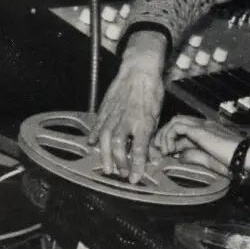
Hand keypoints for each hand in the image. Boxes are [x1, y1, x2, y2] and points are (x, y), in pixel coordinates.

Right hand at [90, 33, 166, 182]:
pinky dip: (94, 136)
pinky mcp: (105, 108)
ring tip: (107, 168)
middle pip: (120, 146)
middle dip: (120, 163)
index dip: (137, 166)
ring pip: (106, 138)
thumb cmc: (151, 90)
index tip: (135, 179)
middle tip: (122, 174)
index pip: (140, 149)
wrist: (139, 69)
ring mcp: (114, 114)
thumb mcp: (157, 114)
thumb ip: (151, 136)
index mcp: (144, 122)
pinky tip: (92, 144)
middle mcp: (127, 120)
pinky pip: (98, 125)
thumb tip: (151, 155)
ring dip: (106, 155)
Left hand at [152, 115, 243, 174]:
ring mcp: (202, 125)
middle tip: (159, 150)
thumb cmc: (233, 161)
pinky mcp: (200, 129)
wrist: (244, 157)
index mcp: (206, 132)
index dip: (171, 141)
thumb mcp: (209, 161)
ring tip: (162, 149)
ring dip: (165, 134)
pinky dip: (169, 136)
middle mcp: (203, 125)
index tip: (166, 154)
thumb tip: (179, 157)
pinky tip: (169, 149)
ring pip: (175, 121)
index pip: (183, 130)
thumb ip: (194, 157)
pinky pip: (177, 126)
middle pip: (176, 122)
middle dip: (164, 135)